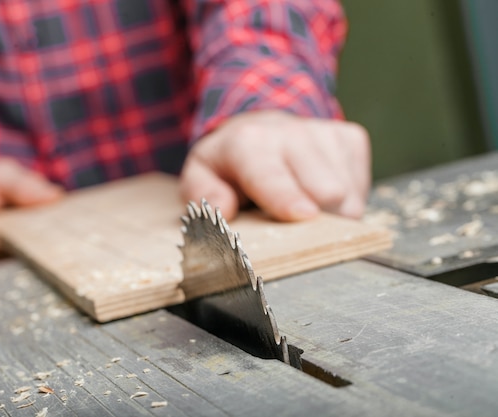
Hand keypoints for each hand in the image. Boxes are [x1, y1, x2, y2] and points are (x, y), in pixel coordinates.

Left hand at [180, 110, 370, 220]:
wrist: (259, 125)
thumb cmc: (230, 163)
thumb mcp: (201, 176)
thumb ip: (205, 195)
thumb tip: (223, 210)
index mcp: (248, 143)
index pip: (273, 174)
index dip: (287, 197)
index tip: (303, 215)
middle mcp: (291, 132)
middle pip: (325, 191)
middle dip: (315, 221)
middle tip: (292, 225)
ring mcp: (326, 132)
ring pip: (348, 194)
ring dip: (330, 214)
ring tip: (302, 204)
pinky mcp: (351, 137)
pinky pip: (362, 188)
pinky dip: (345, 202)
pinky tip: (318, 192)